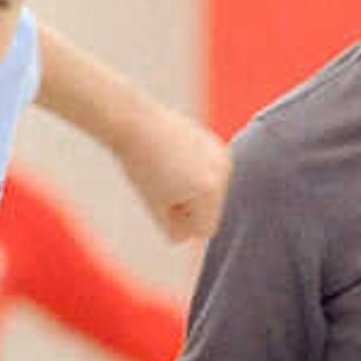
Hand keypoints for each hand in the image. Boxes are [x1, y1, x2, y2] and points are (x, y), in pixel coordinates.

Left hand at [116, 107, 230, 244]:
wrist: (136, 123)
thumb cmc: (141, 166)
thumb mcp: (156, 208)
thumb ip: (175, 230)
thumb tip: (190, 236)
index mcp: (209, 190)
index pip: (206, 230)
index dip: (182, 224)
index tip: (162, 204)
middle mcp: (222, 172)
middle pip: (211, 211)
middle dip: (188, 207)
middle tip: (162, 184)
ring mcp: (223, 156)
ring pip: (212, 193)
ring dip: (193, 191)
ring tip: (168, 170)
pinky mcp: (219, 145)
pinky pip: (211, 175)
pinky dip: (196, 174)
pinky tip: (175, 159)